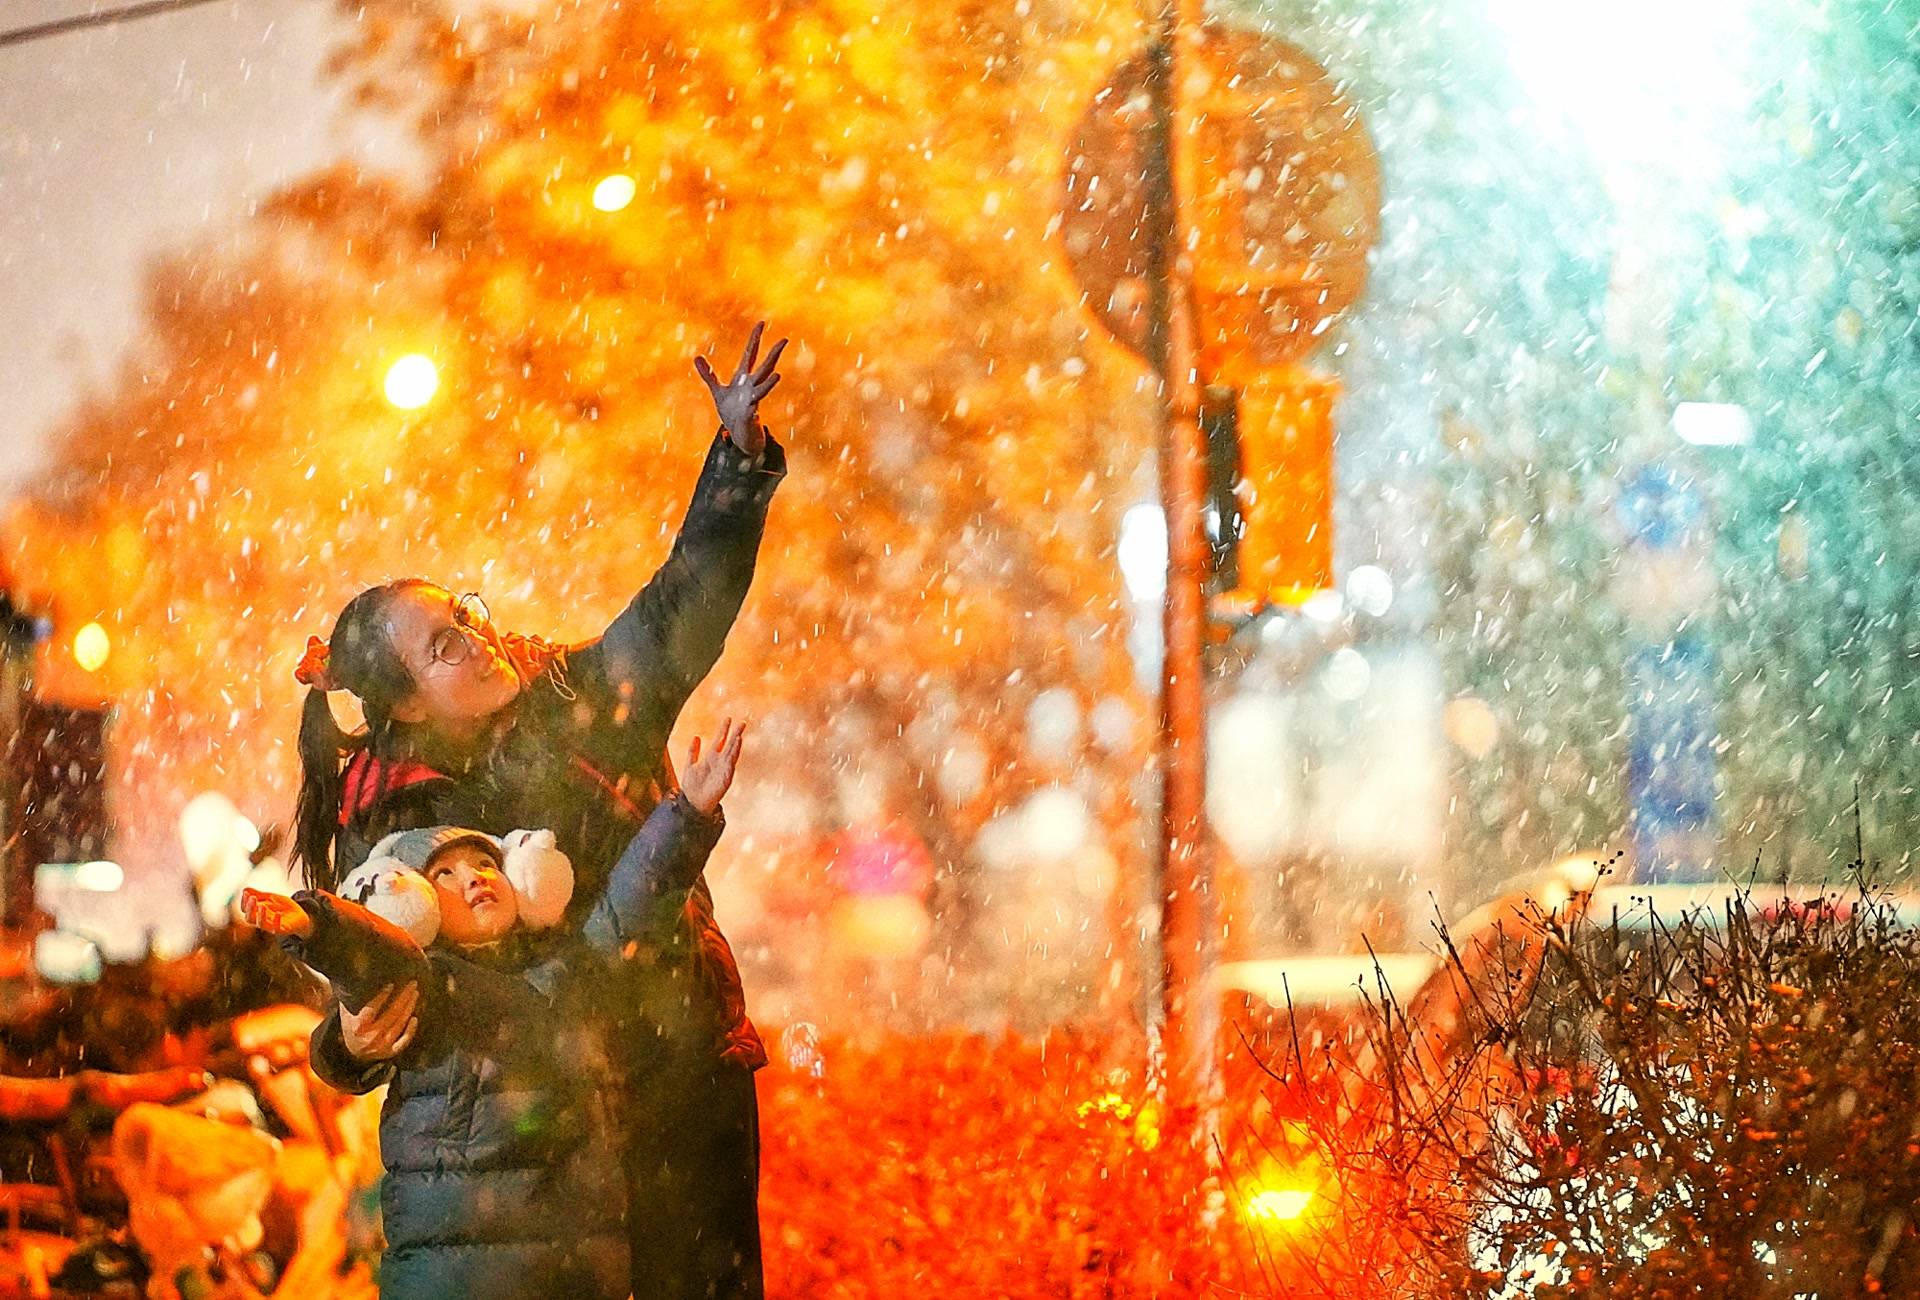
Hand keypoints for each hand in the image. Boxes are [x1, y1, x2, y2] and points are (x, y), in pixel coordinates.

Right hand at [238, 889, 312, 937]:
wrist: (301, 915)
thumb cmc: (283, 907)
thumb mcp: (271, 898)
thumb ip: (259, 895)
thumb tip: (245, 889)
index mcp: (257, 913)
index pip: (245, 909)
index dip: (244, 902)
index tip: (246, 893)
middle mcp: (262, 921)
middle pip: (250, 918)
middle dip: (249, 908)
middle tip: (252, 898)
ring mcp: (272, 926)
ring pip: (261, 924)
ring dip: (260, 915)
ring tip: (261, 906)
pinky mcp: (283, 929)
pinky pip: (277, 928)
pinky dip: (276, 921)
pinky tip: (277, 913)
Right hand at [340, 981, 420, 1062]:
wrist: (354, 1050)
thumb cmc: (353, 1023)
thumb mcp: (348, 1010)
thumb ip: (353, 995)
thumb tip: (360, 974)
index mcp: (357, 1026)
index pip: (371, 1010)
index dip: (382, 997)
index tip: (391, 984)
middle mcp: (369, 1038)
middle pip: (390, 1015)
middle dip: (403, 997)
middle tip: (412, 983)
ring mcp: (380, 1047)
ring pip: (398, 1025)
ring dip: (409, 1007)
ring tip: (415, 993)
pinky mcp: (389, 1052)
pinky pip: (403, 1042)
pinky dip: (410, 1031)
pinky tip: (415, 1018)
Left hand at [680, 717, 745, 815]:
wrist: (693, 803)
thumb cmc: (692, 786)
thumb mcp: (689, 765)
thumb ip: (692, 751)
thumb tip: (696, 736)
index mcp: (710, 757)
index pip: (719, 740)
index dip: (723, 730)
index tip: (728, 718)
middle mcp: (719, 761)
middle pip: (729, 744)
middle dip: (735, 733)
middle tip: (742, 722)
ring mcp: (723, 768)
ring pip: (732, 752)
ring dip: (736, 743)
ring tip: (740, 733)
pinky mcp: (726, 776)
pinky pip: (731, 762)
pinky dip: (734, 753)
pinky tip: (737, 744)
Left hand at [694, 321, 785, 457]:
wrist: (737, 433)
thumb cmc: (731, 411)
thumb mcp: (717, 390)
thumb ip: (708, 374)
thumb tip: (696, 357)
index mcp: (743, 378)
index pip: (751, 354)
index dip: (755, 339)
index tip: (761, 323)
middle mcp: (751, 386)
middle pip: (764, 367)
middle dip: (773, 354)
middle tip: (784, 340)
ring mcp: (752, 400)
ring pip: (762, 388)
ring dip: (769, 382)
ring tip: (779, 374)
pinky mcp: (749, 414)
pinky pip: (753, 408)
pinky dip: (754, 408)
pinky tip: (754, 406)